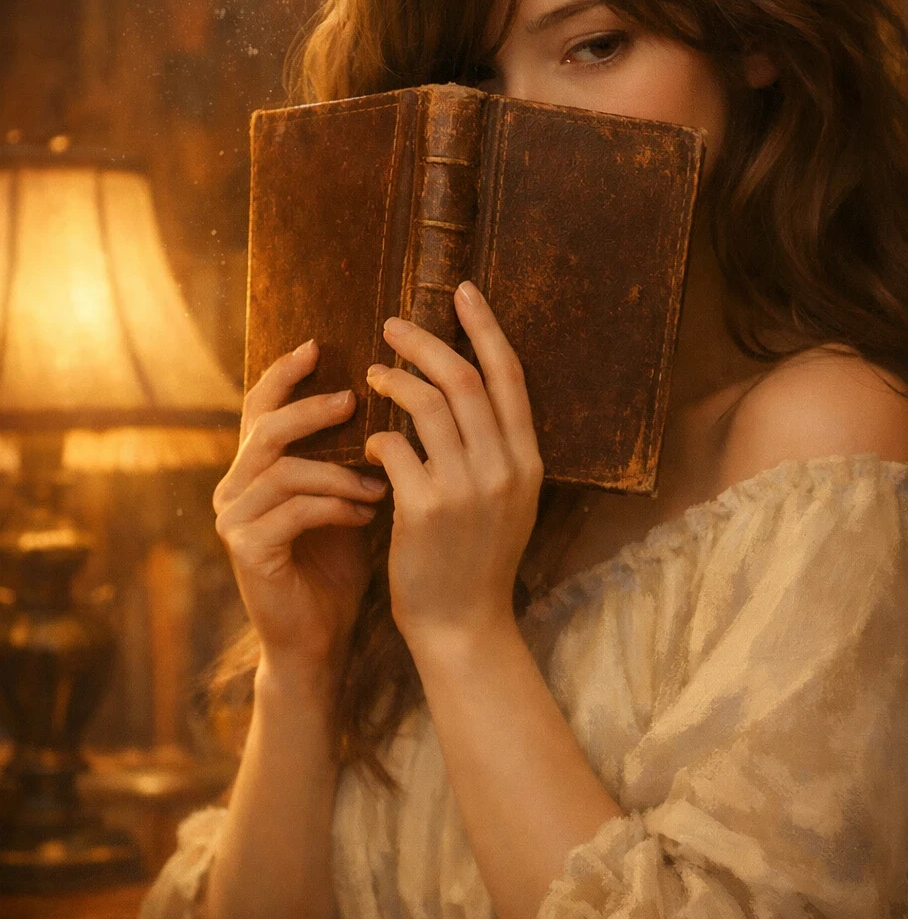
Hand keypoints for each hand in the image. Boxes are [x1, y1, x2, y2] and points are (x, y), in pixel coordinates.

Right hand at [213, 340, 389, 680]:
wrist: (320, 638)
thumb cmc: (338, 562)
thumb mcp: (346, 496)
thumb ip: (350, 453)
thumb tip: (395, 395)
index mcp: (254, 468)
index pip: (260, 406)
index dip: (284, 373)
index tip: (319, 344)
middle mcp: (234, 488)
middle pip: (265, 428)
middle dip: (311, 410)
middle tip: (354, 398)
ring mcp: (234, 520)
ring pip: (282, 469)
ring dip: (338, 469)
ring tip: (381, 481)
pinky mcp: (247, 550)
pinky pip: (293, 511)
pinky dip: (335, 506)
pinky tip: (367, 514)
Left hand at [363, 281, 544, 655]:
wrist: (463, 626)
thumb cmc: (477, 559)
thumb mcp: (507, 501)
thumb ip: (495, 448)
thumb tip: (464, 388)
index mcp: (528, 460)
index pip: (509, 375)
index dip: (485, 327)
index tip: (463, 292)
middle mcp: (504, 468)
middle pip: (463, 378)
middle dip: (425, 341)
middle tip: (391, 325)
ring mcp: (467, 489)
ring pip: (427, 403)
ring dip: (394, 380)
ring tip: (372, 374)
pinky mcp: (425, 510)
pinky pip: (394, 447)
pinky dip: (378, 435)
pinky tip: (369, 441)